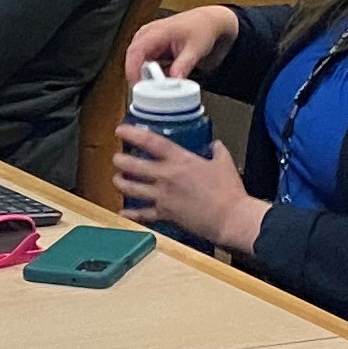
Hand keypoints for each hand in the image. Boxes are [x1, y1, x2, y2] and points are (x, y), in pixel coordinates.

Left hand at [115, 127, 260, 252]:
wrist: (230, 218)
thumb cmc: (229, 191)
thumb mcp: (225, 164)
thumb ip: (218, 152)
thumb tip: (216, 146)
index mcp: (181, 161)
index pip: (151, 142)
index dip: (133, 134)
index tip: (120, 130)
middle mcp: (167, 177)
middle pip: (134, 166)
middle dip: (120, 161)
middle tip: (117, 159)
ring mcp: (163, 196)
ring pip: (132, 189)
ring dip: (121, 183)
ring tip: (117, 180)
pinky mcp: (165, 215)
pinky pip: (142, 214)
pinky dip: (131, 214)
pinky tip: (123, 213)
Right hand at [122, 3, 239, 83]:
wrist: (205, 22)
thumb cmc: (200, 29)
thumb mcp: (195, 49)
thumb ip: (184, 65)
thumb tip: (175, 79)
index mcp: (157, 31)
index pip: (135, 51)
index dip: (132, 70)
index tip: (139, 86)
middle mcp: (147, 34)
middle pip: (133, 60)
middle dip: (141, 77)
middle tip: (155, 90)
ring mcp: (147, 41)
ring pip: (138, 63)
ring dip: (148, 75)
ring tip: (165, 80)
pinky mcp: (150, 47)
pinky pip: (145, 64)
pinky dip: (153, 73)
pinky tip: (166, 74)